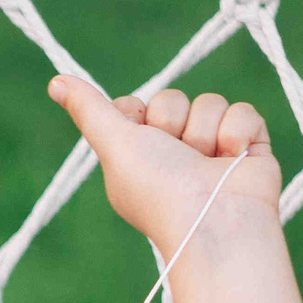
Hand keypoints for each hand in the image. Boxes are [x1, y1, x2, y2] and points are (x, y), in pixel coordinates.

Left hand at [47, 77, 282, 255]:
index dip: (138, 115)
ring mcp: (212, 151)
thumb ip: (90, 111)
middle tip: (178, 157)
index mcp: (137, 157)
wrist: (217, 222)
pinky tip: (235, 159)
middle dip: (174, 123)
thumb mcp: (115, 145)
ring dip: (206, 131)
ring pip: (208, 102)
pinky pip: (243, 111)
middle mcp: (173, 154)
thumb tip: (55, 81)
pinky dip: (238, 134)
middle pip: (171, 99)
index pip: (135, 106)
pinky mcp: (247, 148)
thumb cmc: (159, 191)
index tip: (139, 139)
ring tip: (207, 165)